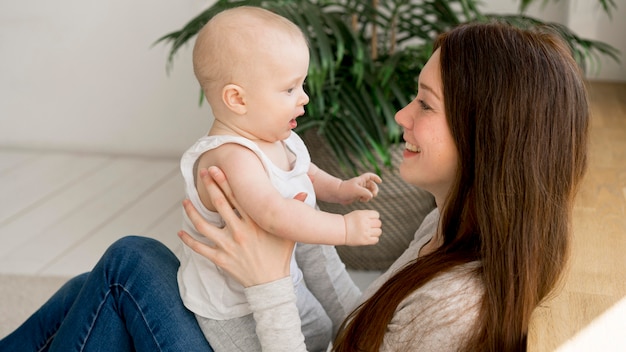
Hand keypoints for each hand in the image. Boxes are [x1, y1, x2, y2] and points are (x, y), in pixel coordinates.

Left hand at [178, 166, 295, 286]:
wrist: (271, 284)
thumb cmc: (279, 256)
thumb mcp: (288, 234)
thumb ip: (293, 212)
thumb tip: (304, 195)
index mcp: (255, 223)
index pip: (237, 197)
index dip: (225, 181)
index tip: (216, 169)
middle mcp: (239, 231)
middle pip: (219, 204)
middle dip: (210, 186)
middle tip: (202, 173)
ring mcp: (228, 245)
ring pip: (204, 225)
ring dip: (192, 212)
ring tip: (185, 201)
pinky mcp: (220, 259)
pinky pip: (200, 248)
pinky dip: (188, 240)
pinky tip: (180, 232)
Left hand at [338, 172, 381, 203]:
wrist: (337, 194)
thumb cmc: (345, 190)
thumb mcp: (356, 190)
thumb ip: (365, 192)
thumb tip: (371, 196)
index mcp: (361, 180)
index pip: (370, 176)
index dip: (376, 177)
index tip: (380, 181)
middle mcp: (361, 184)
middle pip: (372, 185)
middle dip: (374, 190)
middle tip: (374, 195)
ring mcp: (360, 190)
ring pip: (369, 192)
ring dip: (370, 196)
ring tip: (365, 198)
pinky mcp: (358, 195)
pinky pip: (365, 197)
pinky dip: (365, 199)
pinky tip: (361, 200)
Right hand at [343, 210, 381, 245]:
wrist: (341, 231)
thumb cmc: (349, 222)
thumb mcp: (358, 214)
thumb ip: (368, 215)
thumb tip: (378, 219)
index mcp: (363, 215)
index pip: (376, 215)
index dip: (374, 217)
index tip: (370, 219)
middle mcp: (365, 223)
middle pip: (379, 223)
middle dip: (375, 224)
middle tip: (370, 226)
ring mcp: (366, 232)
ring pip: (379, 231)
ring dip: (375, 232)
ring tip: (369, 232)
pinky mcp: (365, 240)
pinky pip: (376, 240)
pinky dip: (374, 239)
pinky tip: (368, 237)